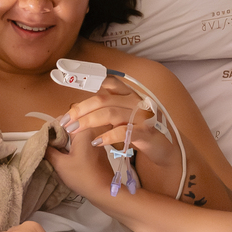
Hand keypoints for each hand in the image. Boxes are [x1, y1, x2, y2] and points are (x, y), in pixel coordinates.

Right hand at [45, 125, 114, 201]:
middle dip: (57, 136)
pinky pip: (81, 142)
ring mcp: (95, 141)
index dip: (50, 129)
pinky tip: (67, 157)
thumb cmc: (83, 177)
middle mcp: (91, 132)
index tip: (44, 139)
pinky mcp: (96, 149)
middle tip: (48, 147)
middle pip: (69, 127)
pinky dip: (73, 147)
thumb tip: (41, 143)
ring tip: (55, 152)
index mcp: (83, 131)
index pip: (62, 121)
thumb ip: (49, 150)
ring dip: (64, 142)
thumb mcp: (61, 164)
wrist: (104, 191)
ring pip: (75, 135)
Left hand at [60, 78, 181, 178]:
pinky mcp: (146, 132)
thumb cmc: (140, 131)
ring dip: (89, 122)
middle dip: (81, 110)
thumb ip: (108, 108)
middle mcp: (136, 101)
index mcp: (130, 94)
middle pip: (103, 100)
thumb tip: (80, 109)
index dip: (87, 86)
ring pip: (111, 114)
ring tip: (75, 131)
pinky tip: (96, 142)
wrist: (165, 149)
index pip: (108, 82)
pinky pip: (124, 131)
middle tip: (66, 122)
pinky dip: (108, 136)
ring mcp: (142, 116)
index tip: (70, 98)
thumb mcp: (124, 116)